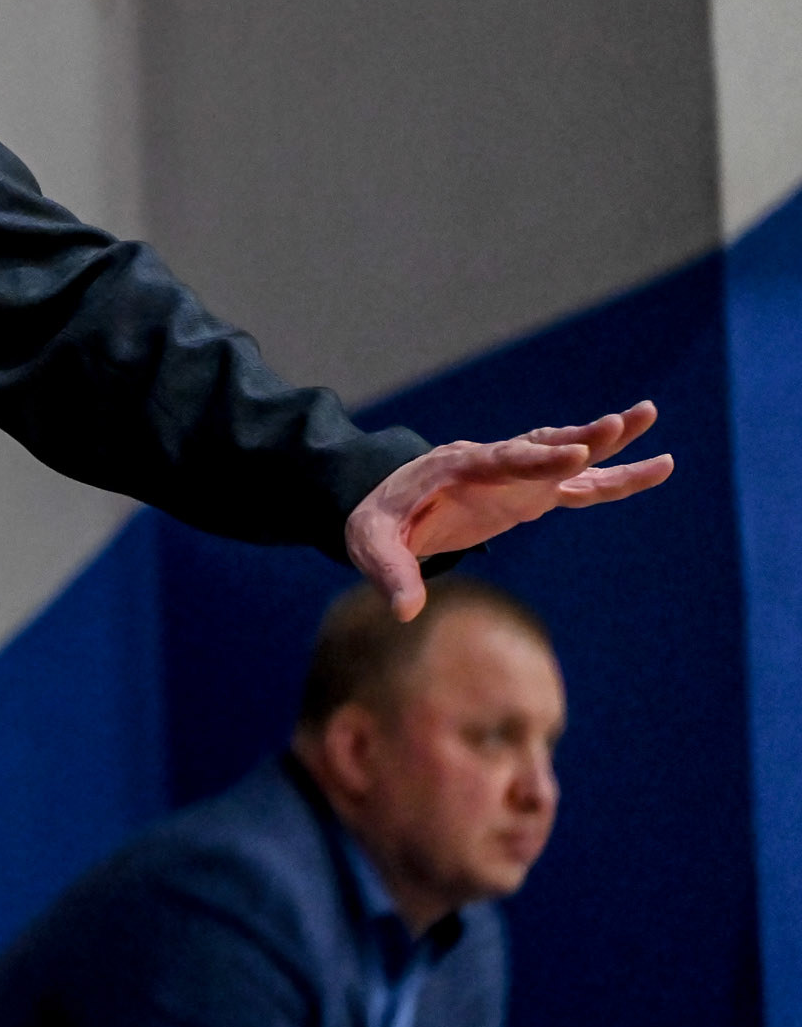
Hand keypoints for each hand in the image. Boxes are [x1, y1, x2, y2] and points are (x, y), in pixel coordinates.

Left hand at [346, 400, 671, 618]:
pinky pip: (578, 483)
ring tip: (649, 415)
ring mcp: (514, 476)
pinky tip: (656, 467)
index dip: (537, 460)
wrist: (384, 509)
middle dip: (580, 436)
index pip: (501, 460)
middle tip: (621, 421)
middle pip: (541, 445)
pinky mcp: (529, 492)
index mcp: (454, 467)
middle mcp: (491, 462)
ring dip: (606, 440)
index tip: (573, 455)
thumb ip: (390, 573)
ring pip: (567, 456)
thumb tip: (405, 611)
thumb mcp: (369, 546)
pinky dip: (613, 477)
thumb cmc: (376, 524)